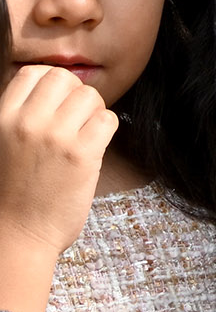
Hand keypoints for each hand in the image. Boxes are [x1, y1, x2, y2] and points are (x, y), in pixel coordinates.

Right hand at [0, 66, 115, 311]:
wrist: (16, 238)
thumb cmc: (9, 193)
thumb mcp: (1, 144)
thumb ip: (20, 116)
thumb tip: (50, 83)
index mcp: (2, 120)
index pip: (35, 73)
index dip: (50, 85)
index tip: (53, 106)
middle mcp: (27, 123)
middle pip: (66, 78)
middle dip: (73, 95)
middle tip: (71, 122)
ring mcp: (56, 137)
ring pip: (90, 96)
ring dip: (91, 114)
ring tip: (80, 137)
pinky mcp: (83, 154)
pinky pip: (108, 119)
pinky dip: (105, 131)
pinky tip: (91, 149)